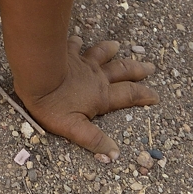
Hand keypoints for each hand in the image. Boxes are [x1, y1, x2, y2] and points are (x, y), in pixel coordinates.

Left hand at [19, 40, 156, 158]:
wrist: (36, 78)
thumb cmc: (53, 105)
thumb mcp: (74, 129)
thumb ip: (94, 140)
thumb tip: (114, 154)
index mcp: (100, 96)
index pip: (128, 96)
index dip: (143, 96)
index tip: (156, 96)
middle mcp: (95, 77)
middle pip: (121, 71)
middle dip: (137, 70)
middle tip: (151, 67)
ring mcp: (82, 63)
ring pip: (101, 54)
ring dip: (110, 50)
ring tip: (118, 45)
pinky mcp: (66, 53)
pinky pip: (75, 46)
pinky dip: (78, 42)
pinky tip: (78, 39)